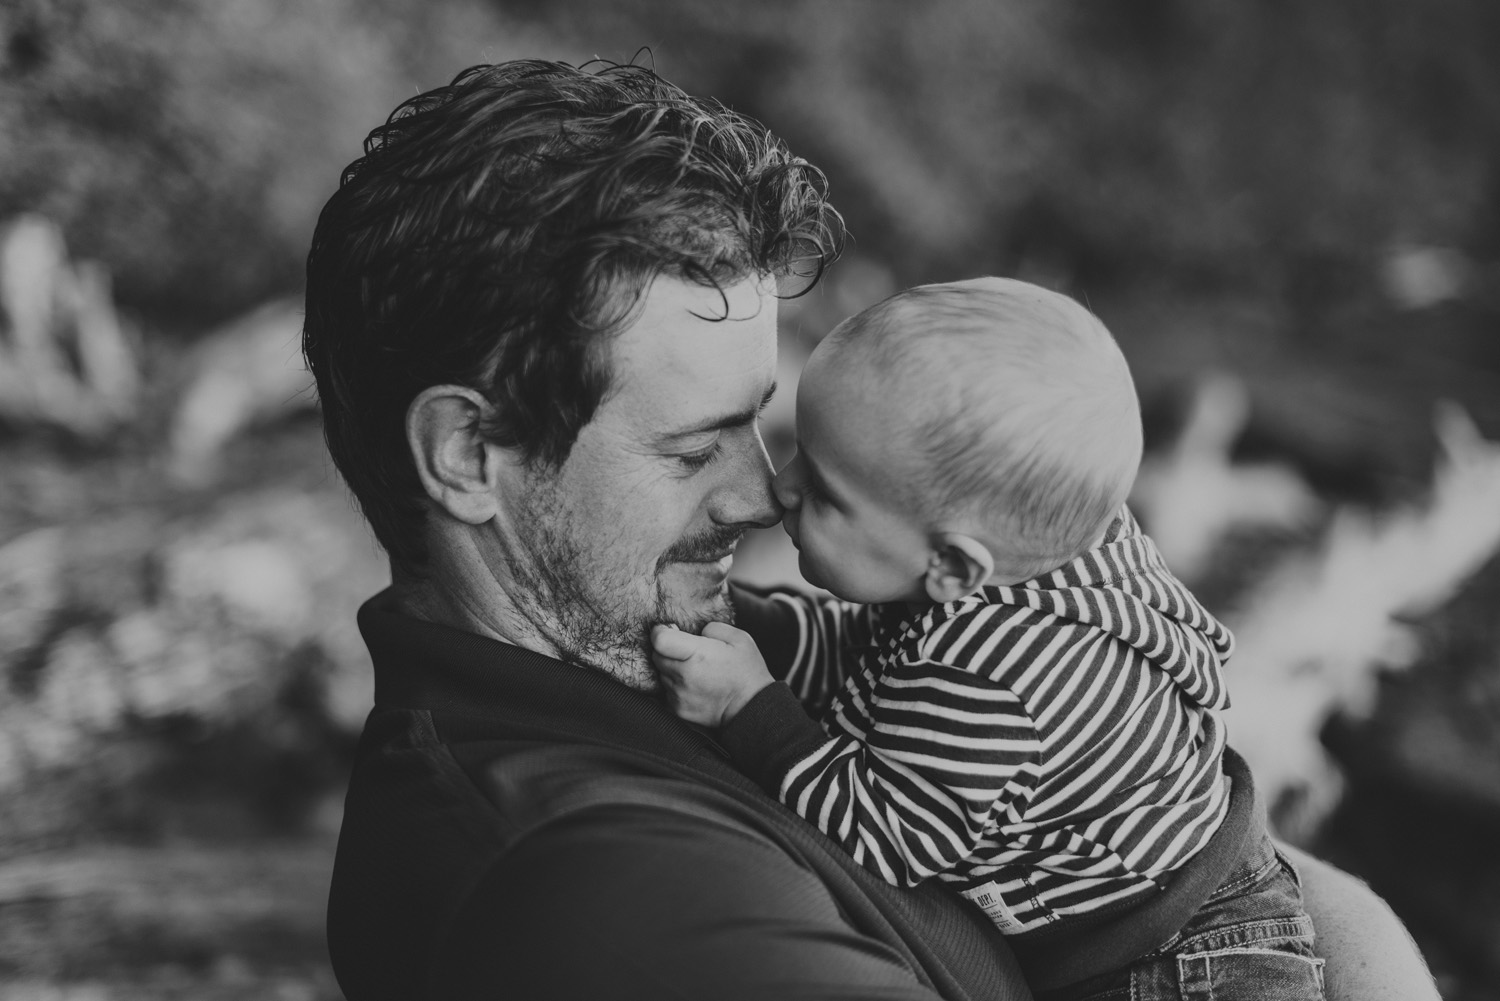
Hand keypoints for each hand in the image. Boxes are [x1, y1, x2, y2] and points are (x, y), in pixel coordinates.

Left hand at [651, 621, 774, 727]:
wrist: (752, 708)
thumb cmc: (747, 671)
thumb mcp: (738, 637)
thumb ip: (711, 628)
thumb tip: (694, 632)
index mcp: (697, 655)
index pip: (659, 640)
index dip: (661, 631)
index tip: (669, 630)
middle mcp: (683, 676)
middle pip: (657, 656)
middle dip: (667, 650)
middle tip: (687, 651)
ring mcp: (679, 695)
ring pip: (661, 673)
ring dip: (671, 668)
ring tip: (694, 669)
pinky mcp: (677, 710)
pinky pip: (667, 691)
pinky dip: (675, 685)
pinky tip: (694, 684)